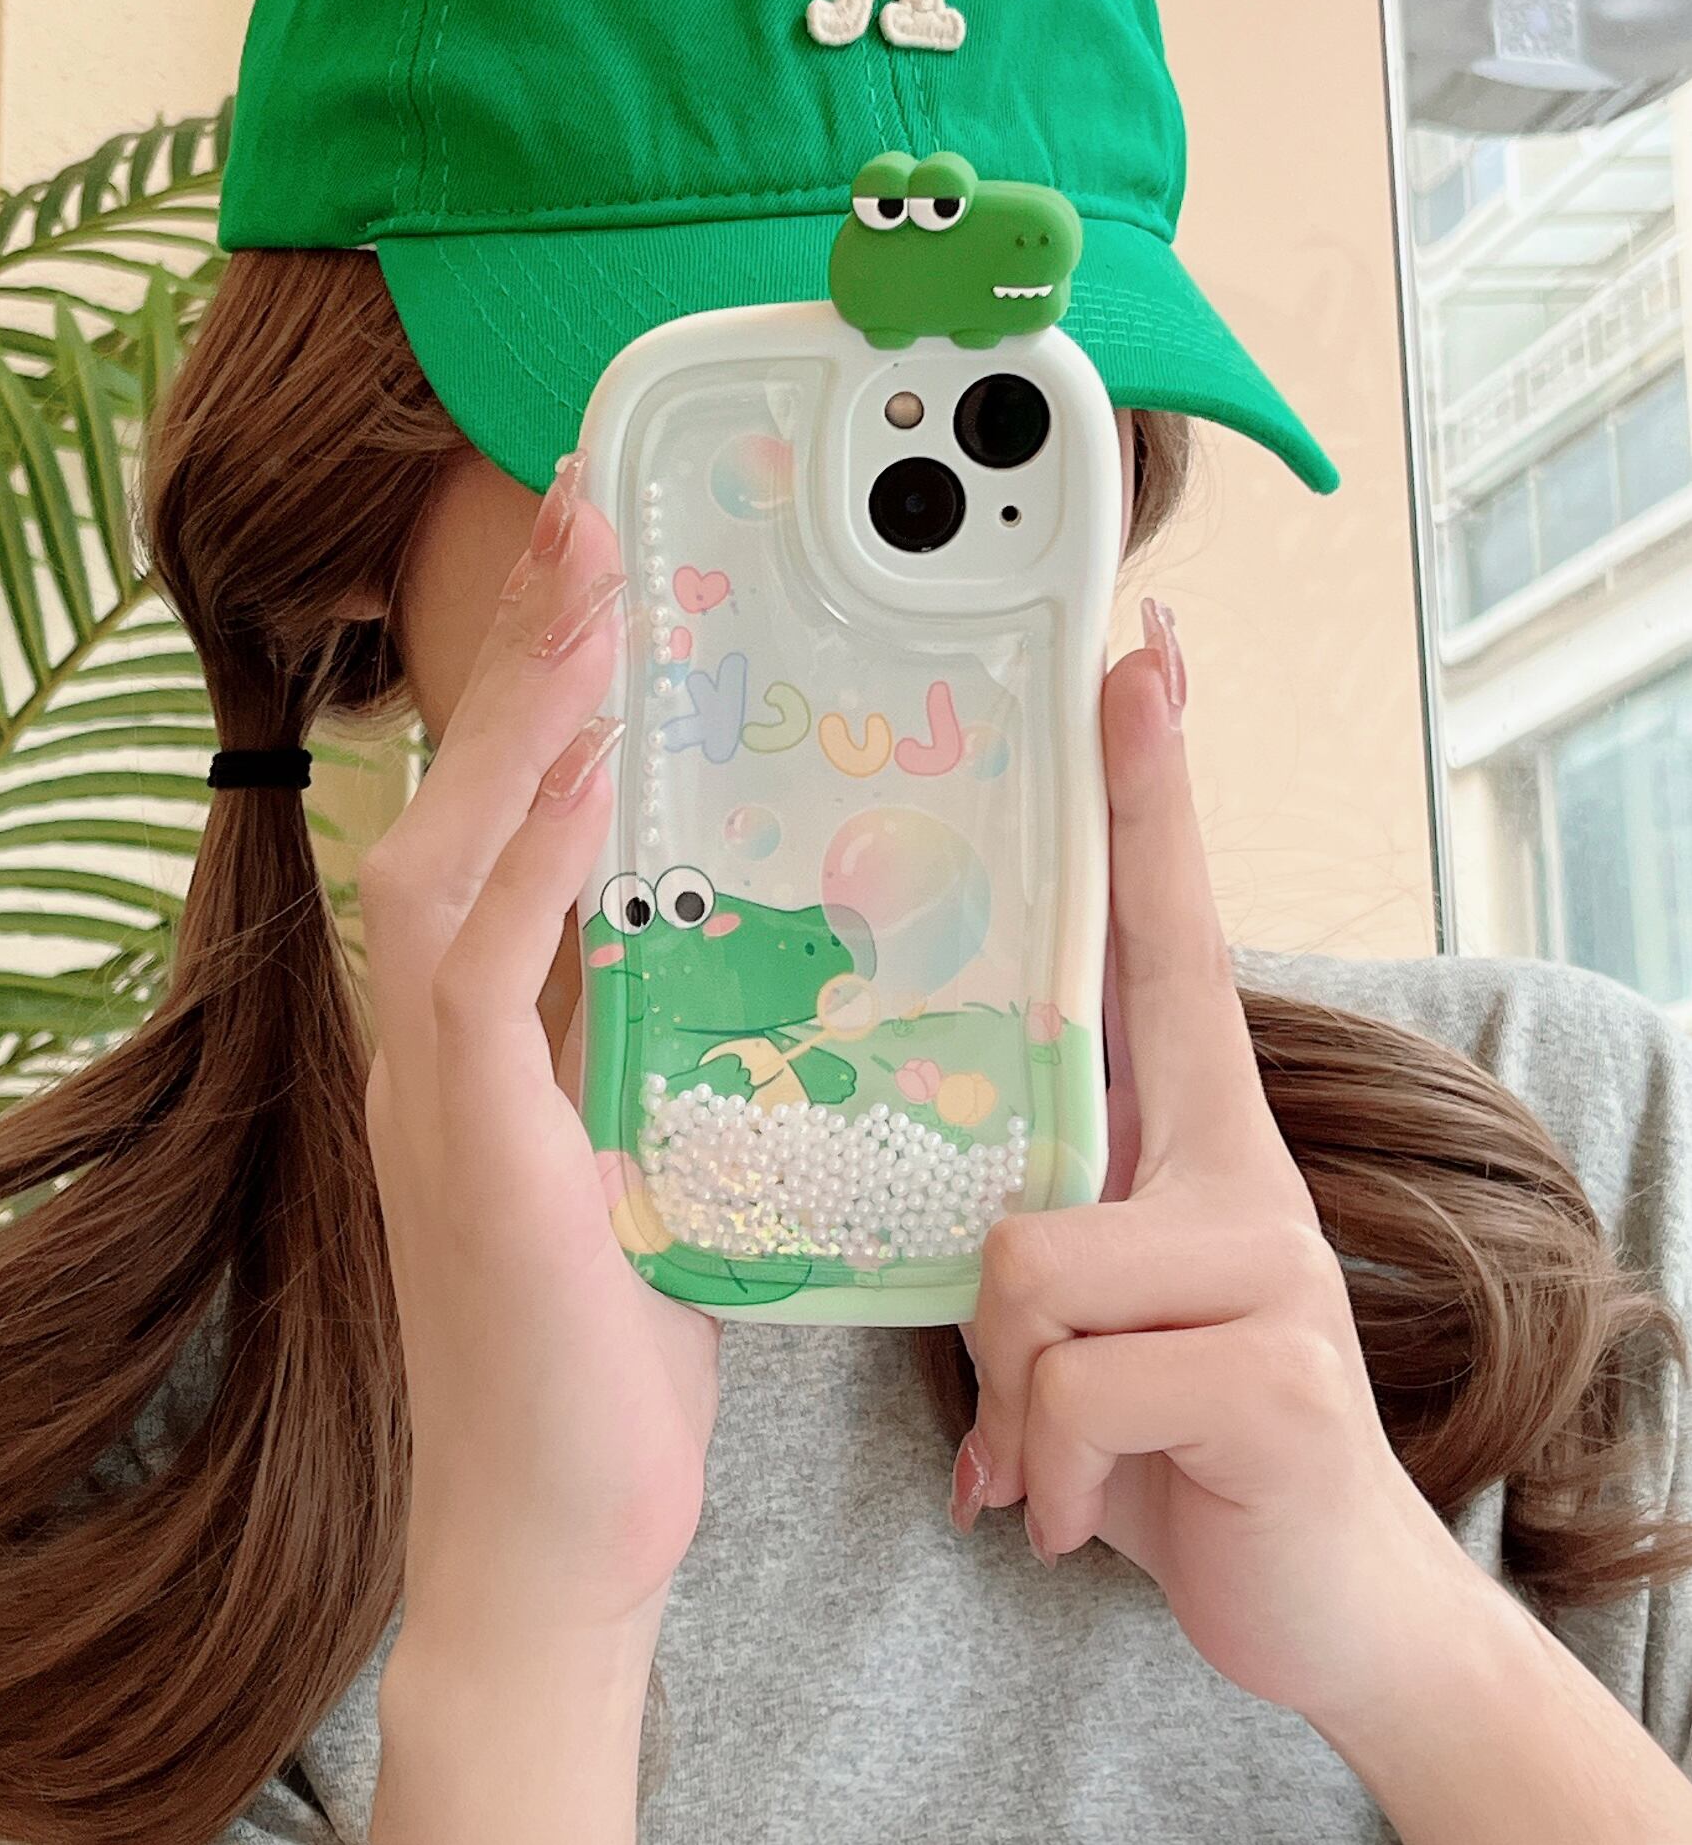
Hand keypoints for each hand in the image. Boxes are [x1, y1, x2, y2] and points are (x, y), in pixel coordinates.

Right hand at [358, 456, 717, 1838]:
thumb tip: (728, 943)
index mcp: (480, 1036)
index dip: (535, 690)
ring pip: (442, 863)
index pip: (495, 824)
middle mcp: (432, 1044)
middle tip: (583, 508)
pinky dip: (524, 870)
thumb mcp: (649, 1157)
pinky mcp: (464, 1156)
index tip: (595, 571)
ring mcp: (430, 1096)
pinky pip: (474, 981)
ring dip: (515, 723)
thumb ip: (654, 1044)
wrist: (554, 1537)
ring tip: (588, 593)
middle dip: (519, 654)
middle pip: (451, 802)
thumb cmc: (607, 1357)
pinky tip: (576, 781)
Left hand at [955, 605, 1470, 1724]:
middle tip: (1133, 675)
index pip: (1163, 936)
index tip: (1139, 660)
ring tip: (1037, 1447)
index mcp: (1188, 1140)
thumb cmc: (1180, 1436)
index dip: (1150, 797)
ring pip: (1025, 1258)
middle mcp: (1239, 1167)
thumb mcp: (1096, 1308)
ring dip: (1002, 1386)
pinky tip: (1070, 1510)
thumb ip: (1040, 1219)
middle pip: (1159, 979)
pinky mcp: (1268, 1374)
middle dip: (1145, 815)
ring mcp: (1266, 1263)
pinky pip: (1064, 1383)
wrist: (1325, 1608)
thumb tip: (942, 1205)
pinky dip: (1041, 1469)